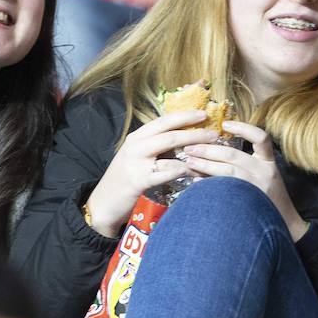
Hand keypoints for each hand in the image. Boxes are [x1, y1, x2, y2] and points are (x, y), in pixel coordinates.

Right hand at [85, 109, 217, 236]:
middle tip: (214, 132)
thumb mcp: (137, 158)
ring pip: (169, 149)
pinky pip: (167, 171)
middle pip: (169, 132)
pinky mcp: (138, 179)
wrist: (103, 204)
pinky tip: (197, 173)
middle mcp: (135, 145)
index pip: (163, 120)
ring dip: (193, 150)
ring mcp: (136, 161)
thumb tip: (183, 141)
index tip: (203, 113)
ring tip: (211, 152)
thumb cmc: (124, 180)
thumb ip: (155, 148)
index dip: (184, 116)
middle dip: (194, 131)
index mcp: (136, 137)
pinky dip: (184, 170)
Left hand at [181, 120, 307, 240]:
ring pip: (227, 171)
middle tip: (189, 147)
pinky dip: (209, 185)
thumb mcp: (265, 175)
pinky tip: (196, 183)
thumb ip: (247, 163)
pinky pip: (225, 190)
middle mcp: (265, 172)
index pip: (261, 137)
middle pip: (233, 154)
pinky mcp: (249, 203)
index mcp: (269, 161)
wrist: (285, 225)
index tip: (225, 124)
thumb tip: (214, 151)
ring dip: (205, 165)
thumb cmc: (269, 198)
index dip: (243, 128)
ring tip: (189, 162)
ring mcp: (257, 188)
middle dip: (208, 149)